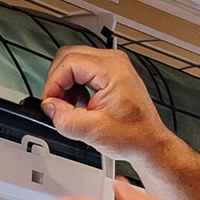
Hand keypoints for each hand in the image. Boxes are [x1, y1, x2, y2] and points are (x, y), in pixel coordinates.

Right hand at [41, 47, 172, 165]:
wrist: (149, 142)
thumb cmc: (135, 136)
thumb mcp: (94, 132)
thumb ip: (65, 119)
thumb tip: (49, 107)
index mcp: (112, 70)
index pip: (68, 63)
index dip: (53, 83)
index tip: (50, 102)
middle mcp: (114, 62)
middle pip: (68, 57)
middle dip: (58, 82)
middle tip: (56, 104)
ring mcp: (114, 65)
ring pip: (74, 63)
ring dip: (66, 85)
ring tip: (70, 107)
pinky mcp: (112, 73)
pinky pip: (84, 70)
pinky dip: (76, 85)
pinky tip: (80, 104)